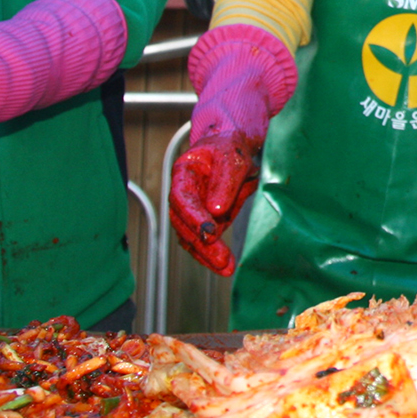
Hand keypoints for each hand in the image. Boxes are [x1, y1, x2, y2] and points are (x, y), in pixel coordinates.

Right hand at [169, 127, 263, 277]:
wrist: (234, 150)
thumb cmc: (230, 149)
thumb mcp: (232, 158)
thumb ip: (224, 181)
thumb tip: (215, 210)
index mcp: (184, 173)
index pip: (182, 198)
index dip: (193, 217)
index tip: (210, 231)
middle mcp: (183, 195)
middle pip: (184, 224)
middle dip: (202, 243)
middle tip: (222, 258)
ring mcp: (192, 211)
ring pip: (191, 237)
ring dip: (208, 254)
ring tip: (226, 267)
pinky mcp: (204, 222)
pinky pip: (203, 242)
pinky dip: (212, 255)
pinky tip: (225, 267)